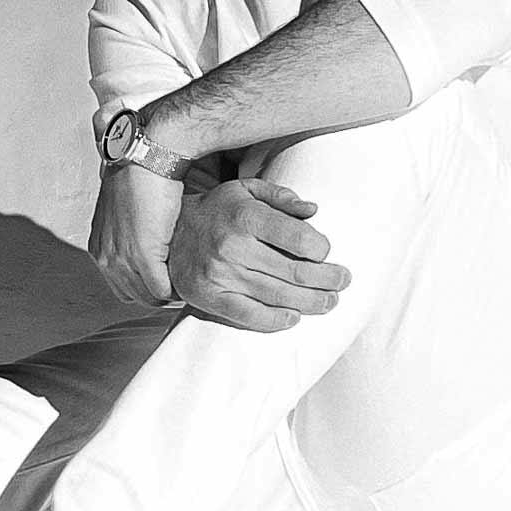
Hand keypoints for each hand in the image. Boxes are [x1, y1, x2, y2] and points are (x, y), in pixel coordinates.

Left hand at [88, 162, 185, 306]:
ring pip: (147, 296)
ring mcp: (121, 258)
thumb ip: (129, 232)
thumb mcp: (125, 209)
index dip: (143, 286)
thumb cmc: (140, 176)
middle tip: (177, 286)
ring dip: (167, 294)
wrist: (147, 158)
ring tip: (185, 283)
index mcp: (99, 245)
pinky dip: (175, 290)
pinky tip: (186, 279)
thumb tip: (147, 241)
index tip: (163, 282)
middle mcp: (105, 255)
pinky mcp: (142, 255)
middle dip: (155, 294)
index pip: (120, 285)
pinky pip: (161, 290)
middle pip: (132, 295)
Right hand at [168, 178, 349, 330]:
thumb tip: (313, 210)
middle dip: (326, 280)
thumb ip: (281, 196)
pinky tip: (293, 317)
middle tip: (342, 281)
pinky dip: (274, 320)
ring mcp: (219, 274)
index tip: (327, 253)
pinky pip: (248, 315)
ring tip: (328, 301)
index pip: (299, 238)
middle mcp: (232, 245)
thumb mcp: (246, 190)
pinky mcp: (208, 296)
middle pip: (294, 271)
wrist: (168, 233)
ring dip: (310, 303)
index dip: (321, 249)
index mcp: (246, 215)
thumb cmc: (218, 211)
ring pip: (278, 296)